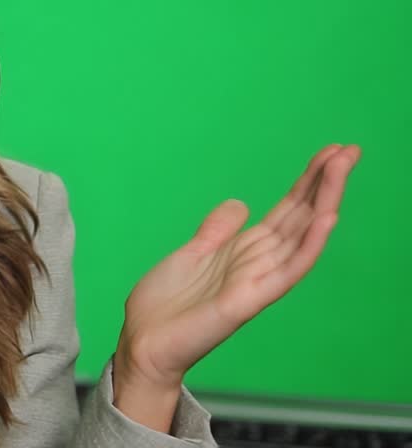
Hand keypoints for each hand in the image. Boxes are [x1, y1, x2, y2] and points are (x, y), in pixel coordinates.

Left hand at [116, 144, 360, 392]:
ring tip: (341, 169)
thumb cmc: (166, 306)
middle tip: (349, 149)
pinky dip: (309, 245)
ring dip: (324, 202)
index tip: (330, 152)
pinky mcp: (247, 301)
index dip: (308, 181)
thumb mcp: (192, 253)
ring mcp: (256, 282)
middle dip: (324, 183)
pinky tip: (327, 219)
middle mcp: (258, 263)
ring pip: (301, 236)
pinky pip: (287, 271)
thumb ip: (218, 230)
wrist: (143, 344)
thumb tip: (240, 204)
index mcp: (244, 250)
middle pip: (300, 216)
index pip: (286, 210)